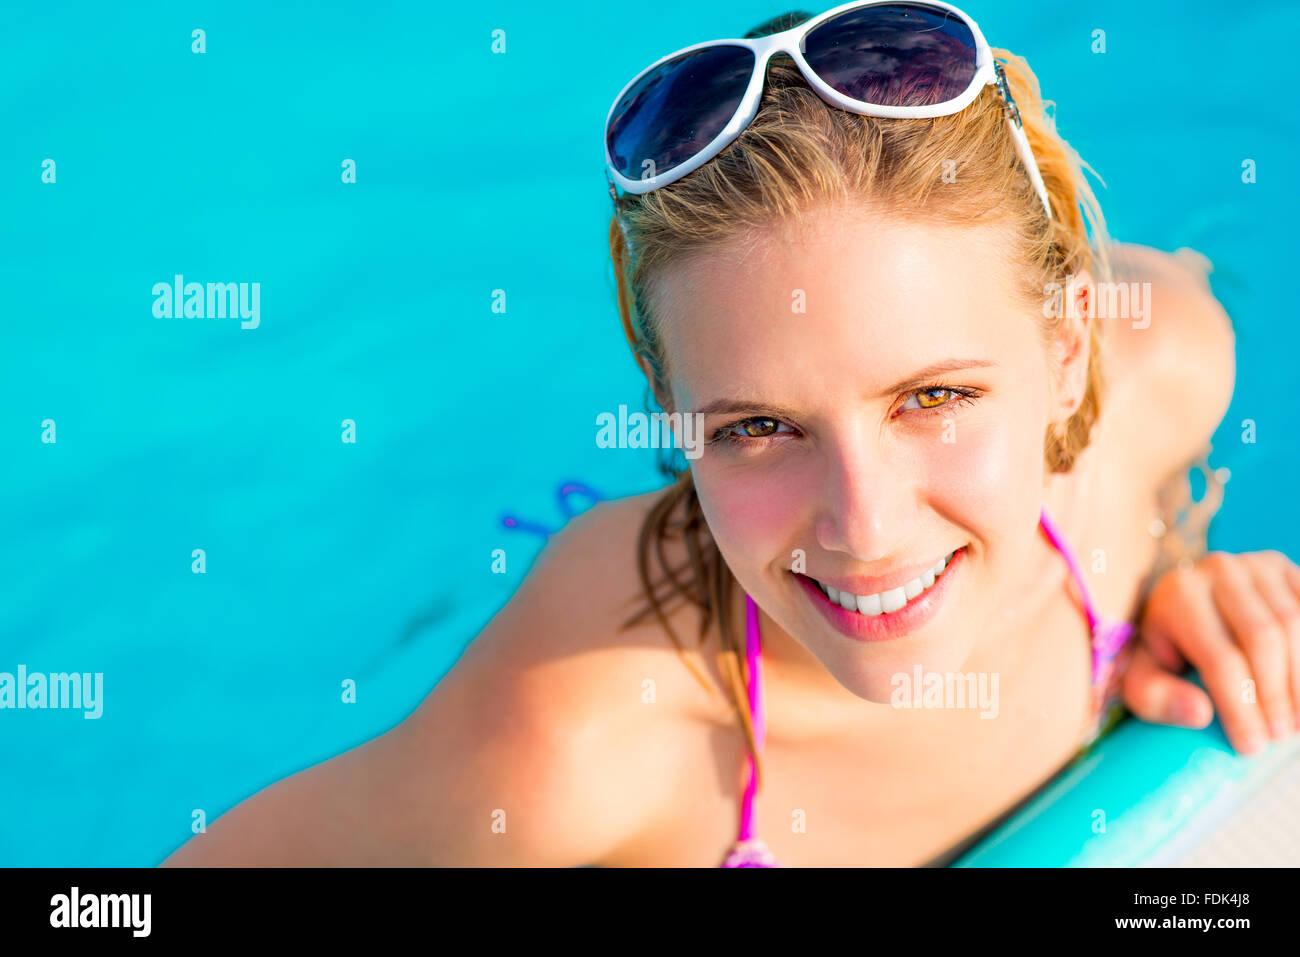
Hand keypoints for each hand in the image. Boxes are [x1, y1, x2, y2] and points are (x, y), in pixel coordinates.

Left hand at [1122, 550, 1299, 754]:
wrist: (1182, 607)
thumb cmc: (1162, 653)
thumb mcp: (1142, 677)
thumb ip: (1156, 698)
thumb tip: (1199, 714)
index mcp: (1179, 594)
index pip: (1219, 657)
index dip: (1240, 706)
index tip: (1252, 746)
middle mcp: (1219, 570)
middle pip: (1264, 639)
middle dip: (1276, 695)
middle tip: (1280, 736)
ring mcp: (1257, 565)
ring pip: (1295, 624)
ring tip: (1296, 722)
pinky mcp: (1287, 570)